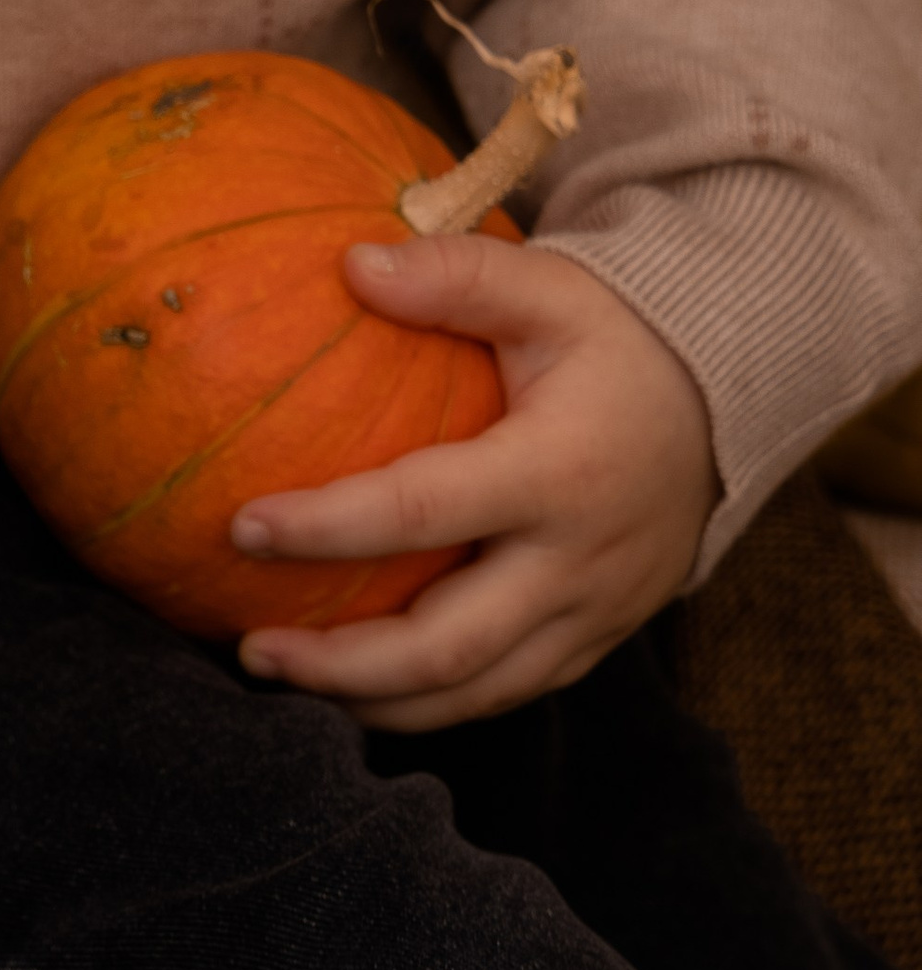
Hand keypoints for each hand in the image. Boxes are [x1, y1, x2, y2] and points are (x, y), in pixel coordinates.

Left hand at [227, 236, 715, 729]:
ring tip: (283, 672)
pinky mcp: (594, 644)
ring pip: (473, 693)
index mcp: (560, 471)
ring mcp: (592, 615)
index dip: (328, 527)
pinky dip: (423, 702)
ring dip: (371, 699)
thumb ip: (458, 276)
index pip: (425, 511)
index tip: (242, 527)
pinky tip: (352, 683)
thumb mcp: (552, 290)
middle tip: (251, 647)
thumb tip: (351, 266)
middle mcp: (578, 561)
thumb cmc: (617, 344)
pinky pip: (502, 693)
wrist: (725, 412)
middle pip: (448, 648)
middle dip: (340, 664)